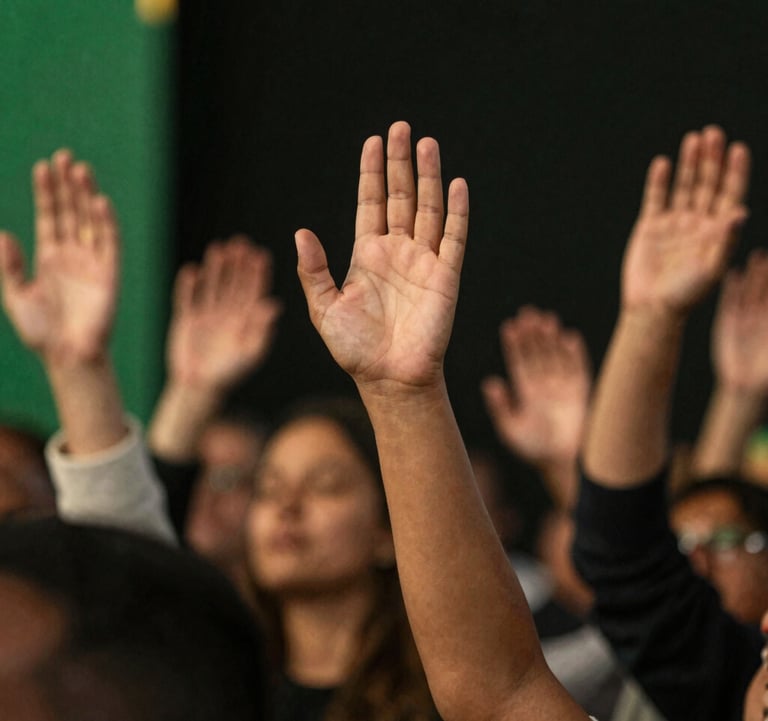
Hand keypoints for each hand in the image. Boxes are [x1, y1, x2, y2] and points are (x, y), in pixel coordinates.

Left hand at [0, 150, 118, 364]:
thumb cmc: (39, 331)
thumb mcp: (15, 296)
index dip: (46, 192)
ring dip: (86, 196)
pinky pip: (110, 242)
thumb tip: (3, 234)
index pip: (49, 216)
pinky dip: (106, 222)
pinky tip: (99, 201)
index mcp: (49, 257)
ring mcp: (93, 262)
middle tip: (64, 156)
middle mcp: (72, 254)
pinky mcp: (110, 273)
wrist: (67, 354)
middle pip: (71, 211)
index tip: (43, 167)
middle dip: (67, 185)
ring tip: (80, 169)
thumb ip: (8, 266)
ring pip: (90, 220)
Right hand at [166, 236, 280, 390]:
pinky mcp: (186, 319)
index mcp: (245, 318)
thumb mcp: (250, 352)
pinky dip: (188, 286)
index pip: (253, 290)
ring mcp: (207, 313)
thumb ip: (261, 329)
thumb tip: (274, 305)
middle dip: (237, 263)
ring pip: (212, 285)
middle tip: (240, 243)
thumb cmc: (231, 371)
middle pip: (233, 282)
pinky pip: (187, 298)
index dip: (257, 273)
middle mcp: (227, 311)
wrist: (201, 385)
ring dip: (215, 267)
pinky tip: (192, 270)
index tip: (261, 254)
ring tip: (218, 248)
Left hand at [295, 121, 468, 392]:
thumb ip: (314, 270)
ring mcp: (423, 262)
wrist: (388, 378)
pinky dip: (456, 212)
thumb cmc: (354, 348)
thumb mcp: (324, 307)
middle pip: (399, 197)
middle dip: (400, 163)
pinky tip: (455, 184)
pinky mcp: (446, 277)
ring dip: (428, 177)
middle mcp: (397, 252)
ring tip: (427, 143)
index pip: (370, 203)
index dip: (371, 173)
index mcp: (367, 256)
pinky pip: (453, 238)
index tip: (373, 141)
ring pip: (427, 209)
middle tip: (401, 128)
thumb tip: (301, 232)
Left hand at [482, 307, 589, 468]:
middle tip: (528, 313)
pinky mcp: (582, 393)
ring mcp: (564, 388)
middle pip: (538, 354)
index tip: (510, 326)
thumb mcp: (511, 429)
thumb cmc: (536, 450)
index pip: (519, 363)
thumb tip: (489, 383)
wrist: (565, 464)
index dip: (515, 345)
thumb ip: (500, 407)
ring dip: (552, 338)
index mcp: (526, 394)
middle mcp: (545, 387)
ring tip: (546, 319)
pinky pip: (578, 368)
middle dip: (533, 334)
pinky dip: (575, 353)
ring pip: (556, 356)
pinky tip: (569, 337)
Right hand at [622, 125, 749, 316]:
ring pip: (684, 186)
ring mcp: (674, 224)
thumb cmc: (686, 295)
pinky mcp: (650, 227)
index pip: (730, 194)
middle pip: (707, 184)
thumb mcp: (712, 268)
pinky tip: (664, 163)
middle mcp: (697, 223)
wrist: (652, 308)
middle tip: (714, 134)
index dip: (735, 172)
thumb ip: (726, 240)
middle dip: (711, 159)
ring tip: (694, 138)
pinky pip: (656, 198)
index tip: (738, 149)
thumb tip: (740, 212)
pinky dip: (660, 181)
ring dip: (689, 163)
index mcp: (717, 232)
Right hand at [712, 250, 767, 392]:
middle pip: (765, 290)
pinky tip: (733, 275)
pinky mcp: (727, 323)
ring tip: (757, 257)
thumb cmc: (767, 369)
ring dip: (753, 275)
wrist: (745, 384)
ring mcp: (743, 318)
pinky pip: (729, 302)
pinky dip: (731, 289)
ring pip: (749, 292)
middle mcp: (760, 317)